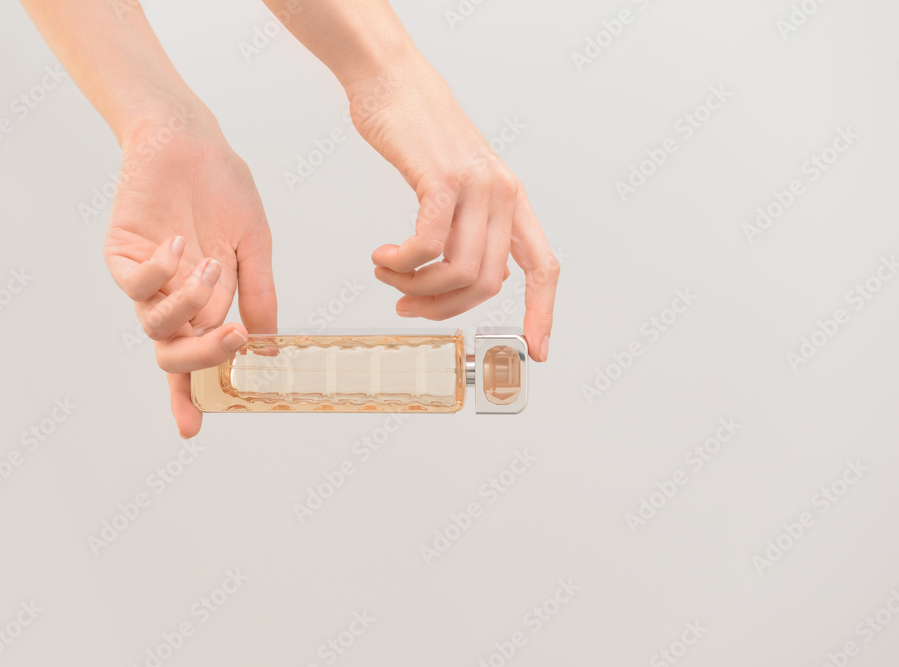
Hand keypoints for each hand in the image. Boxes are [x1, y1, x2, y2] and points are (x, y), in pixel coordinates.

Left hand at [103, 109, 276, 436]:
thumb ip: (260, 296)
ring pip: (154, 323)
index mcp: (207, 303)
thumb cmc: (226, 189)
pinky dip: (160, 274)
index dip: (190, 395)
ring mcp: (148, 277)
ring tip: (214, 264)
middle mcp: (173, 298)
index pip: (195, 357)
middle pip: (172, 353)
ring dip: (190, 303)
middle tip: (230, 338)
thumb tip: (266, 348)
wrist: (195, 142)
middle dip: (201, 357)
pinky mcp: (123, 253)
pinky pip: (134, 283)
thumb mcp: (255, 248)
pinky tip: (181, 246)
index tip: (191, 429)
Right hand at [346, 59, 558, 361]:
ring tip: (389, 276)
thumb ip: (472, 228)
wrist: (392, 82)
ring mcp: (475, 186)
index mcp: (512, 199)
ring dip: (414, 287)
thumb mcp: (457, 183)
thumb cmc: (417, 132)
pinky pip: (426, 247)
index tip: (536, 349)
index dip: (542, 312)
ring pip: (457, 271)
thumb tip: (477, 278)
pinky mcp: (441, 180)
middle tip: (408, 305)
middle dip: (442, 307)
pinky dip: (400, 264)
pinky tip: (382, 257)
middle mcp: (502, 194)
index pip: (544, 266)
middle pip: (485, 282)